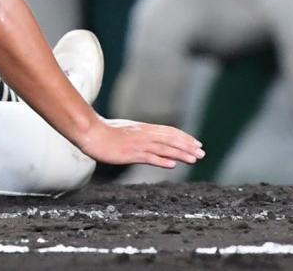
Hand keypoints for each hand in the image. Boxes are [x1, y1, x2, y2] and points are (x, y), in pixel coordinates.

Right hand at [79, 117, 204, 168]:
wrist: (91, 133)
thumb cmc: (105, 132)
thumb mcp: (126, 130)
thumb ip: (140, 135)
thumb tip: (152, 141)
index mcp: (143, 128)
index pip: (169, 131)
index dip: (184, 137)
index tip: (196, 143)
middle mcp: (144, 134)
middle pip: (170, 138)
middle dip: (187, 145)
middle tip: (202, 152)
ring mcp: (138, 143)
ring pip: (164, 147)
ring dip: (180, 153)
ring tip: (194, 159)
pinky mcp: (131, 153)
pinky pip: (149, 157)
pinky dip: (162, 160)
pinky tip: (172, 165)